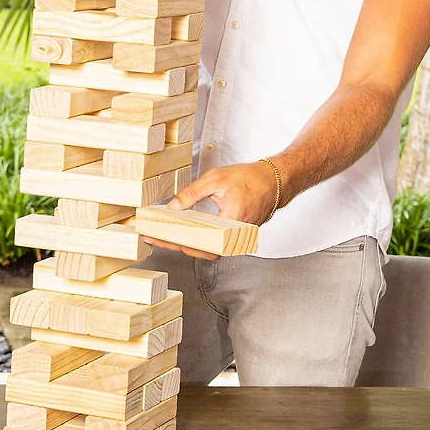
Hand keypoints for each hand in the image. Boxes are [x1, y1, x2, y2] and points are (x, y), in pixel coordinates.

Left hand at [141, 161, 278, 258]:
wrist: (275, 181)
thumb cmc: (251, 179)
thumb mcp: (216, 179)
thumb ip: (192, 193)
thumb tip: (173, 206)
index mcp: (230, 223)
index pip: (197, 242)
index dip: (174, 242)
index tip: (156, 237)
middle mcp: (235, 236)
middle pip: (200, 250)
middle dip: (175, 245)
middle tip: (153, 237)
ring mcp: (237, 238)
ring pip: (207, 248)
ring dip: (186, 243)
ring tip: (164, 236)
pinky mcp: (236, 236)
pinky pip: (214, 242)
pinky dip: (198, 239)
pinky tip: (183, 231)